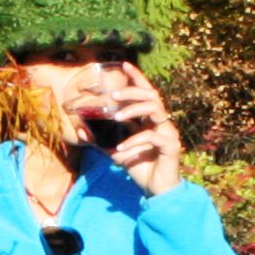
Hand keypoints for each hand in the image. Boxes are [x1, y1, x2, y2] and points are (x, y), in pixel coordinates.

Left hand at [81, 62, 182, 196]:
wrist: (156, 190)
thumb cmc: (140, 167)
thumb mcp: (117, 151)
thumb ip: (103, 140)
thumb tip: (83, 130)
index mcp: (150, 120)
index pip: (145, 93)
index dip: (136, 77)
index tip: (124, 64)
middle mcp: (161, 122)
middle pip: (152, 96)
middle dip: (133, 91)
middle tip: (114, 95)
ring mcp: (168, 132)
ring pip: (155, 110)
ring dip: (134, 111)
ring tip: (116, 117)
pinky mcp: (171, 145)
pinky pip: (152, 137)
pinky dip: (134, 142)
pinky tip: (121, 151)